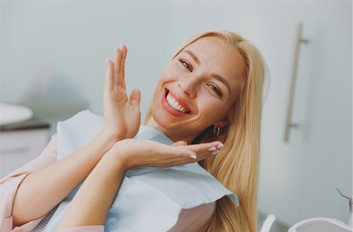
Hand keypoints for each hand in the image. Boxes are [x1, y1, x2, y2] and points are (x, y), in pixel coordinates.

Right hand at [102, 45, 140, 139]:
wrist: (120, 139)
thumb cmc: (127, 128)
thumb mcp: (135, 111)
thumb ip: (135, 99)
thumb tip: (136, 89)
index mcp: (123, 96)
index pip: (123, 77)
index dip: (124, 65)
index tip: (125, 53)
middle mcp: (116, 93)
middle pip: (119, 72)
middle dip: (121, 59)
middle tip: (122, 46)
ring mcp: (112, 95)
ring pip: (115, 74)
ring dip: (117, 61)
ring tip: (118, 48)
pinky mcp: (109, 97)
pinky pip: (110, 81)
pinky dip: (110, 71)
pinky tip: (110, 61)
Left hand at [106, 139, 223, 170]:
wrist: (121, 156)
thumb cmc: (138, 151)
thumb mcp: (159, 149)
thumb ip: (173, 148)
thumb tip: (185, 144)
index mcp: (171, 157)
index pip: (192, 154)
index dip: (205, 151)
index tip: (216, 147)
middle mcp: (170, 160)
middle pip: (193, 156)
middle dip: (207, 151)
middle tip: (221, 147)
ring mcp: (164, 157)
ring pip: (187, 155)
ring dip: (201, 152)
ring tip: (214, 148)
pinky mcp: (157, 153)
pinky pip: (173, 154)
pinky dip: (184, 154)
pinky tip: (194, 154)